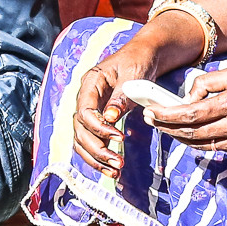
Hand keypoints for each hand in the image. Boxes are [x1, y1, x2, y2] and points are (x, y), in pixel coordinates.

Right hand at [71, 43, 159, 178]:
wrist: (146, 55)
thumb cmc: (139, 60)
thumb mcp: (133, 75)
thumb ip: (121, 97)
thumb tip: (110, 118)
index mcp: (90, 83)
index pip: (84, 111)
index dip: (98, 128)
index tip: (119, 138)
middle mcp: (86, 97)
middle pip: (80, 130)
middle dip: (97, 149)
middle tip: (117, 163)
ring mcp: (92, 109)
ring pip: (83, 139)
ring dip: (96, 157)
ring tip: (115, 170)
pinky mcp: (101, 119)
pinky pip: (93, 140)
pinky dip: (100, 155)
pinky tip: (112, 167)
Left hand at [144, 67, 226, 155]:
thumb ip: (209, 81)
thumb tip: (189, 96)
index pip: (190, 114)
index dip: (167, 115)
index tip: (151, 112)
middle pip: (191, 133)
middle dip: (166, 127)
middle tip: (151, 120)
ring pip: (201, 145)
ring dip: (179, 137)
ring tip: (164, 127)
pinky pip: (216, 149)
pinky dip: (198, 142)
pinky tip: (187, 134)